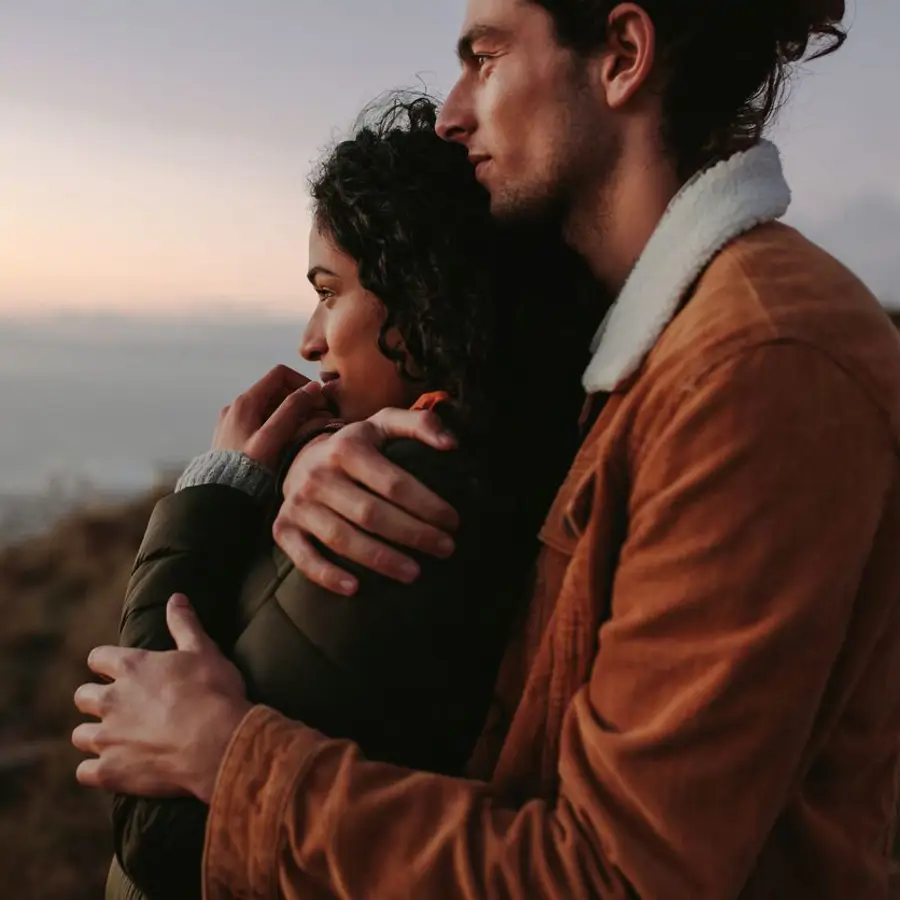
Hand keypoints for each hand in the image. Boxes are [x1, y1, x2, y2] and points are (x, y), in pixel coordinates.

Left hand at [72, 595, 252, 803]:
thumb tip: (176, 597)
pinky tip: (115, 768)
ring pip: (80, 735)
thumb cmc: (213, 692)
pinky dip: (96, 770)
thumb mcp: (204, 650)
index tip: (118, 670)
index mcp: (132, 667)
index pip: (97, 658)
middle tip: (120, 707)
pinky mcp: (110, 771)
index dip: (106, 664)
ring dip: (95, 735)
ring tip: (117, 739)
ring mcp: (107, 737)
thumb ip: (184, 624)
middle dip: (96, 701)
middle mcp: (111, 700)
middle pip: (83, 697)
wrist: (219, 742)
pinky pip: (85, 772)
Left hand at [213, 365, 330, 469]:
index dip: (303, 383)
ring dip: (291, 414)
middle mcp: (237, 407)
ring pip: (270, 407)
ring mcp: (234, 422)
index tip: (319, 401)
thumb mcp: (272, 439)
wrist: (218, 498)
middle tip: (319, 419)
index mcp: (245, 402)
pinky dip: (279, 426)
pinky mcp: (235, 437)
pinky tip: (288, 444)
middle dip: (300, 400)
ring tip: (306, 433)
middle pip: (277, 390)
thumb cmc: (246, 471)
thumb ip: (292, 410)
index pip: (280, 374)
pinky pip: (262, 422)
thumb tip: (313, 388)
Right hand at [274, 408, 459, 595]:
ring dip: (381, 560)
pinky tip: (355, 589)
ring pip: (342, 539)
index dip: (427, 505)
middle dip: (413, 534)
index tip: (453, 522)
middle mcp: (319, 475)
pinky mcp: (283, 528)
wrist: (298, 458)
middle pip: (371, 513)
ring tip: (415, 573)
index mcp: (347, 447)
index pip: (393, 483)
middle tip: (446, 549)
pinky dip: (328, 575)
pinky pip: (303, 557)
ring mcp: (299, 504)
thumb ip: (420, 424)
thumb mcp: (384, 424)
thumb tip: (452, 444)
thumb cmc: (355, 446)